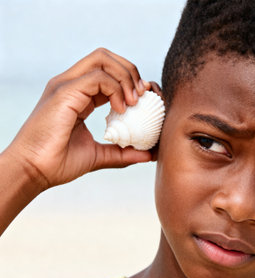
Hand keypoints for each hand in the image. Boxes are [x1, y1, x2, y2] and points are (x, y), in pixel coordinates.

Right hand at [4, 48, 152, 190]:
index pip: (109, 72)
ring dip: (125, 77)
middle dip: (131, 71)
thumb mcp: (99, 155)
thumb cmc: (59, 163)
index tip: (147, 99)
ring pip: (103, 59)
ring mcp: (66, 85)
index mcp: (79, 95)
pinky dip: (115, 89)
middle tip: (143, 96)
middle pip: (107, 57)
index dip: (131, 80)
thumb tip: (149, 155)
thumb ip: (123, 152)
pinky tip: (121, 109)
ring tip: (134, 102)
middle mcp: (72, 84)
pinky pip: (97, 77)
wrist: (33, 171)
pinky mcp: (64, 92)